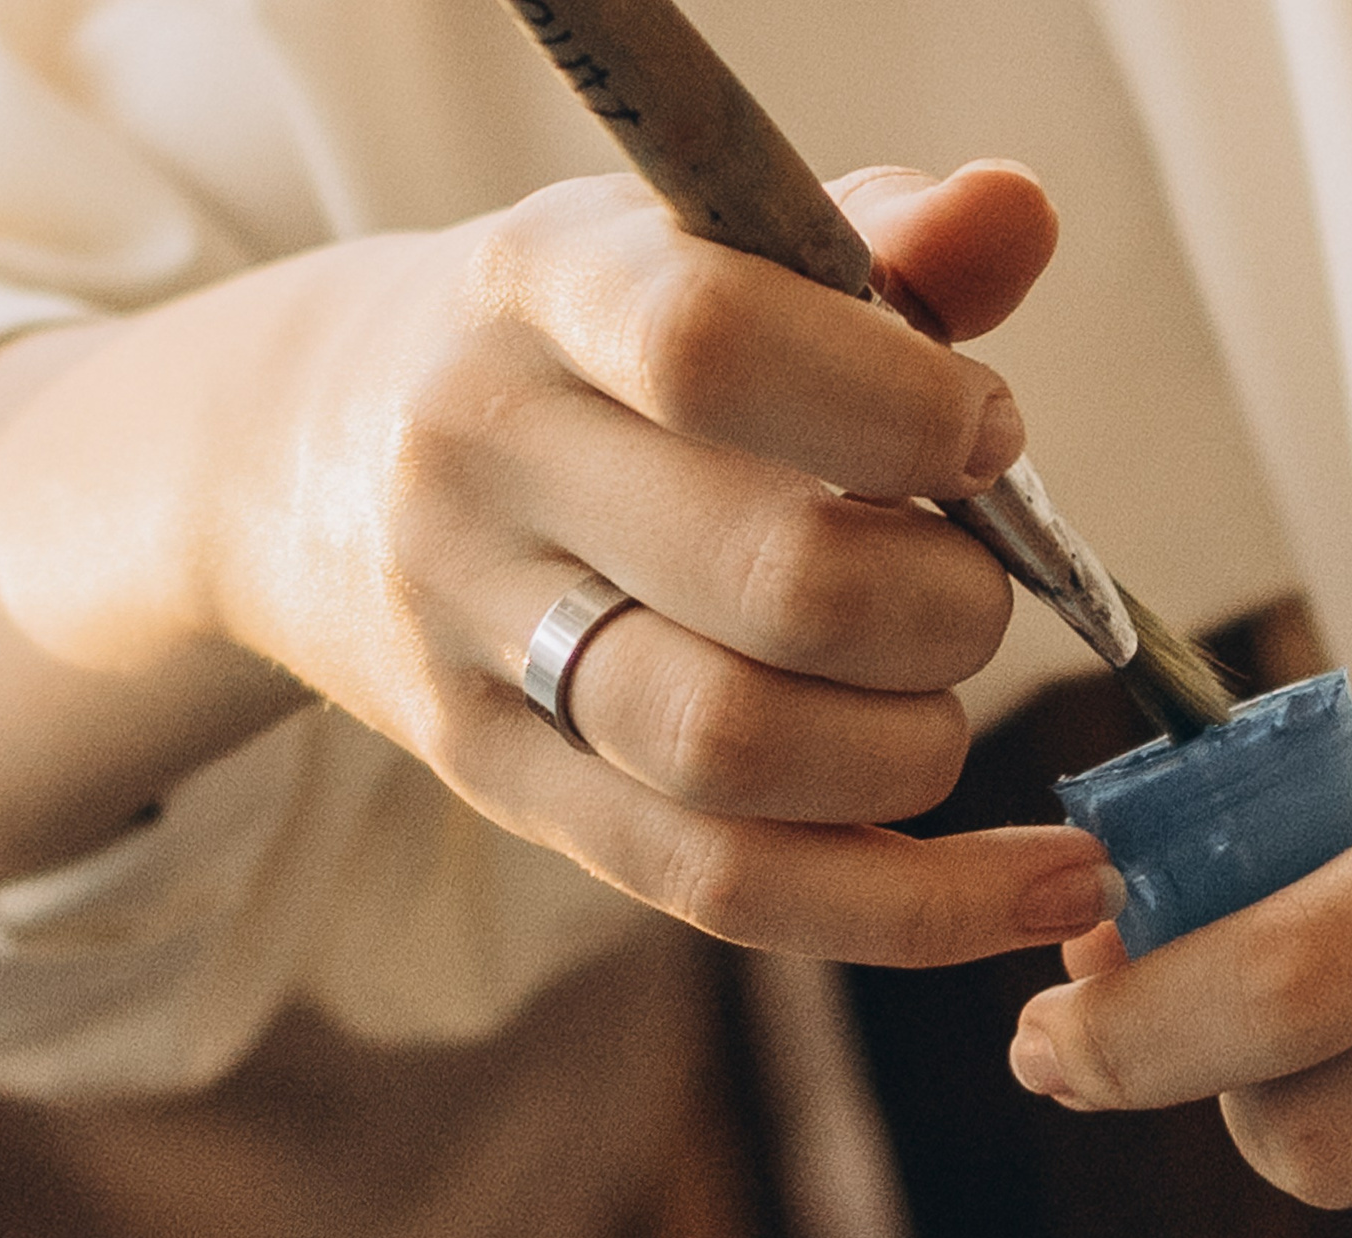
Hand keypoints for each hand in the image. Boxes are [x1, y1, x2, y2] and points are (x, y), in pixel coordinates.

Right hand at [0, 162, 1114, 961]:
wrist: (306, 458)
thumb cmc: (579, 348)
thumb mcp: (696, 251)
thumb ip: (876, 241)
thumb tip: (1015, 215)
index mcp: (545, 292)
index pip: (715, 346)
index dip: (900, 407)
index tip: (986, 436)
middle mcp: (486, 467)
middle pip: (770, 581)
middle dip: (946, 605)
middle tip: (975, 582)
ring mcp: (477, 648)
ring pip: (737, 753)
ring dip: (914, 746)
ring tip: (935, 701)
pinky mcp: (505, 789)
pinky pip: (724, 888)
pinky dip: (911, 907)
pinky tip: (1044, 892)